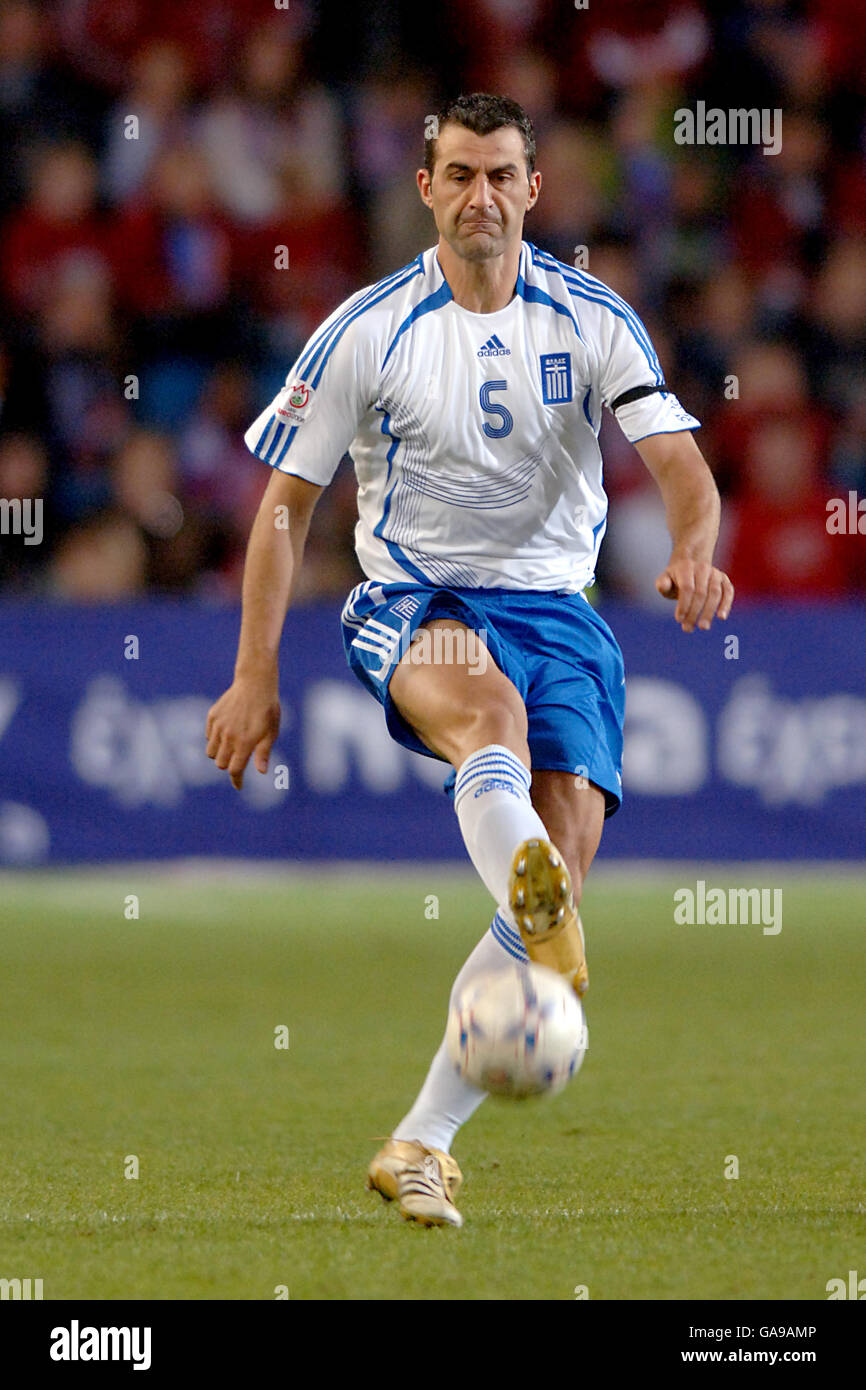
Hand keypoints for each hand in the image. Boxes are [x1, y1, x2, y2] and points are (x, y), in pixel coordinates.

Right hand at [206, 674, 280, 789]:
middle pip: (221, 764)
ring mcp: (218, 726)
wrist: (255, 683)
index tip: (239, 785)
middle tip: (239, 758)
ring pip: (211, 752)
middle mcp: (229, 736)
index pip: (234, 770)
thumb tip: (262, 772)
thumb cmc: (268, 710)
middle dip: (229, 765)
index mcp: (245, 742)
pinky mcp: (212, 717)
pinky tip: (227, 731)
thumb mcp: (271, 732)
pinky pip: (209, 736)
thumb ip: (263, 753)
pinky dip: (215, 739)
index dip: (237, 780)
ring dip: (220, 754)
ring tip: (232, 746)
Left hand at [655, 556, 733, 632]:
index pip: (687, 588)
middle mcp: (703, 568)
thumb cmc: (675, 579)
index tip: (679, 620)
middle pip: (701, 592)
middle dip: (695, 612)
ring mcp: (715, 573)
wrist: (690, 567)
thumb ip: (662, 584)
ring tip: (703, 627)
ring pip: (715, 593)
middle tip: (688, 629)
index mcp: (686, 567)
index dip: (684, 605)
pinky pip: (728, 592)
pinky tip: (721, 617)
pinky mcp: (724, 580)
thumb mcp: (665, 580)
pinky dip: (726, 604)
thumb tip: (663, 586)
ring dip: (709, 612)